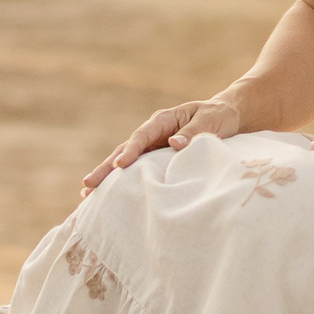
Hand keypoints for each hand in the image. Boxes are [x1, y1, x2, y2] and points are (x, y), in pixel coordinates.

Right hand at [82, 98, 243, 189]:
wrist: (226, 117)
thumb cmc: (218, 117)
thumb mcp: (210, 121)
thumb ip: (194, 132)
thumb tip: (175, 144)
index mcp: (163, 120)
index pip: (142, 136)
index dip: (130, 151)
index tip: (119, 166)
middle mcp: (152, 133)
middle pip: (124, 150)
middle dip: (105, 168)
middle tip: (88, 185)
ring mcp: (152, 147)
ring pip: (124, 162)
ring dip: (107, 177)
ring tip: (86, 194)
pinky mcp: (155, 159)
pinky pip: (136, 171)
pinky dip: (121, 182)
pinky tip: (107, 196)